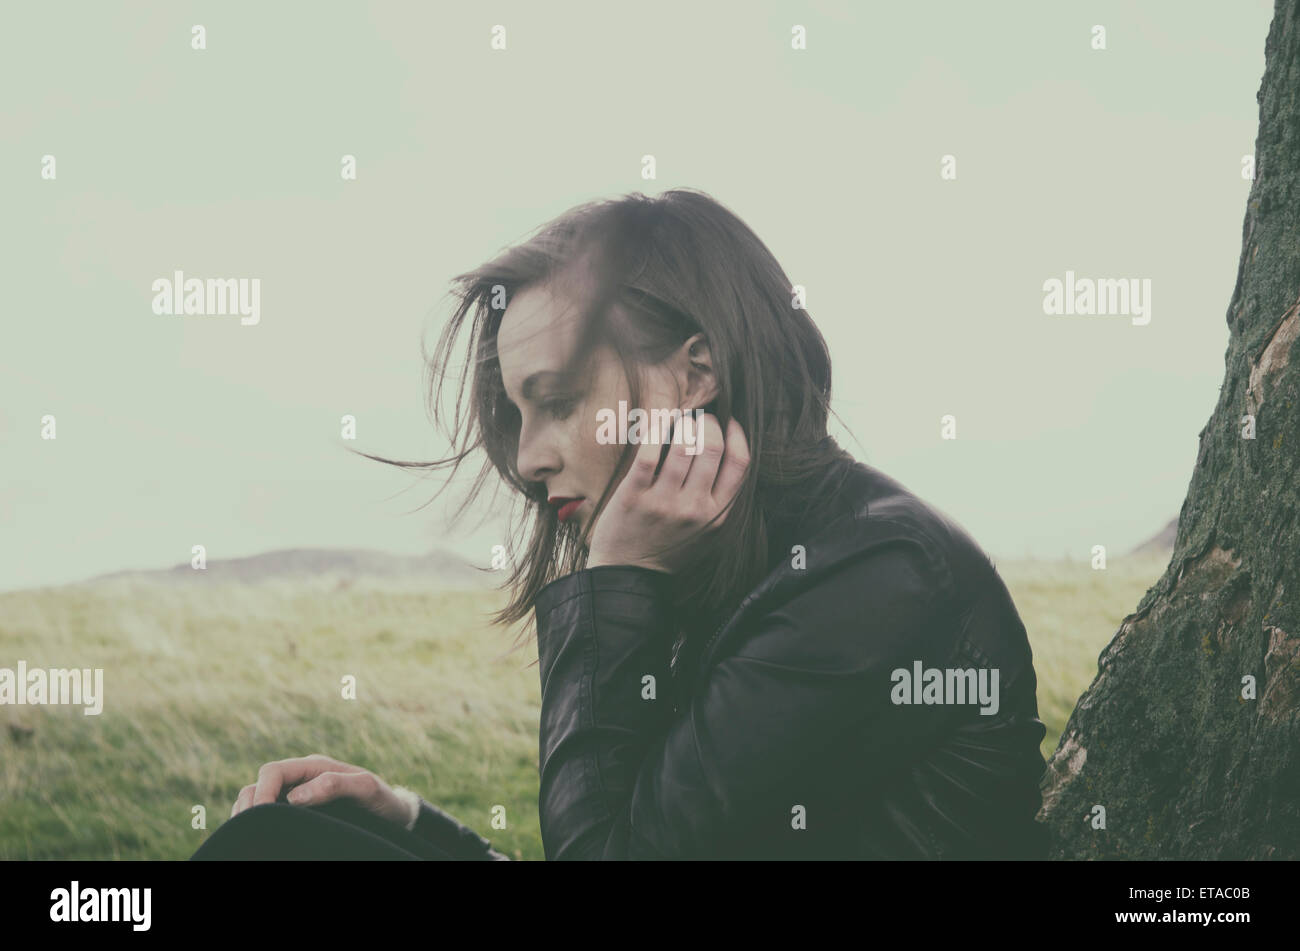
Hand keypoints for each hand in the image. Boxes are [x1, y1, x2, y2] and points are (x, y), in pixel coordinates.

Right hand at [229, 753, 411, 826]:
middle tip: (249, 831)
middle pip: (259, 783)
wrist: (393, 814)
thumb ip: (334, 785)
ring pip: (259, 798)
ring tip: (250, 834)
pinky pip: (269, 813)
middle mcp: (302, 778)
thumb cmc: (381, 799)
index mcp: (314, 766)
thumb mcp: (365, 788)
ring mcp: (298, 794)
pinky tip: (260, 836)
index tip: (260, 816)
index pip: (273, 771)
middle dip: (250, 804)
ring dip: (251, 813)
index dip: (261, 791)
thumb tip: (295, 797)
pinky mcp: (298, 812)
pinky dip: (259, 822)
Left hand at [585, 412, 749, 574]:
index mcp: (718, 514)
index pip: (740, 462)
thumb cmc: (671, 548)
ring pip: (683, 444)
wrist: (630, 575)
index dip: (737, 433)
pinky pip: (648, 452)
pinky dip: (654, 429)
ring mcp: (664, 502)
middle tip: (700, 418)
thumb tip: (729, 450)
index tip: (729, 420)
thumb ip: (721, 498)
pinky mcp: (634, 496)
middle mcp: (695, 508)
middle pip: (712, 446)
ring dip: (683, 423)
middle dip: (708, 422)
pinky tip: (657, 422)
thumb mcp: (708, 532)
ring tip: (680, 420)